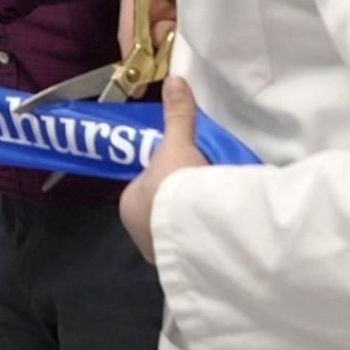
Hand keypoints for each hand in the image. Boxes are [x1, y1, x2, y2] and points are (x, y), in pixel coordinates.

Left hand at [119, 74, 207, 265]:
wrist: (197, 228)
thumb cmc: (177, 185)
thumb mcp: (179, 144)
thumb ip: (178, 115)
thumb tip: (174, 78)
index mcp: (129, 202)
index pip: (146, 186)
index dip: (167, 179)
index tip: (188, 174)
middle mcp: (137, 230)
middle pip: (161, 211)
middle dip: (181, 204)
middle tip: (206, 192)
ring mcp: (159, 253)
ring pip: (176, 233)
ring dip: (193, 225)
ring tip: (216, 213)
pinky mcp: (182, 270)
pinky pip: (193, 252)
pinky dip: (204, 244)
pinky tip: (220, 237)